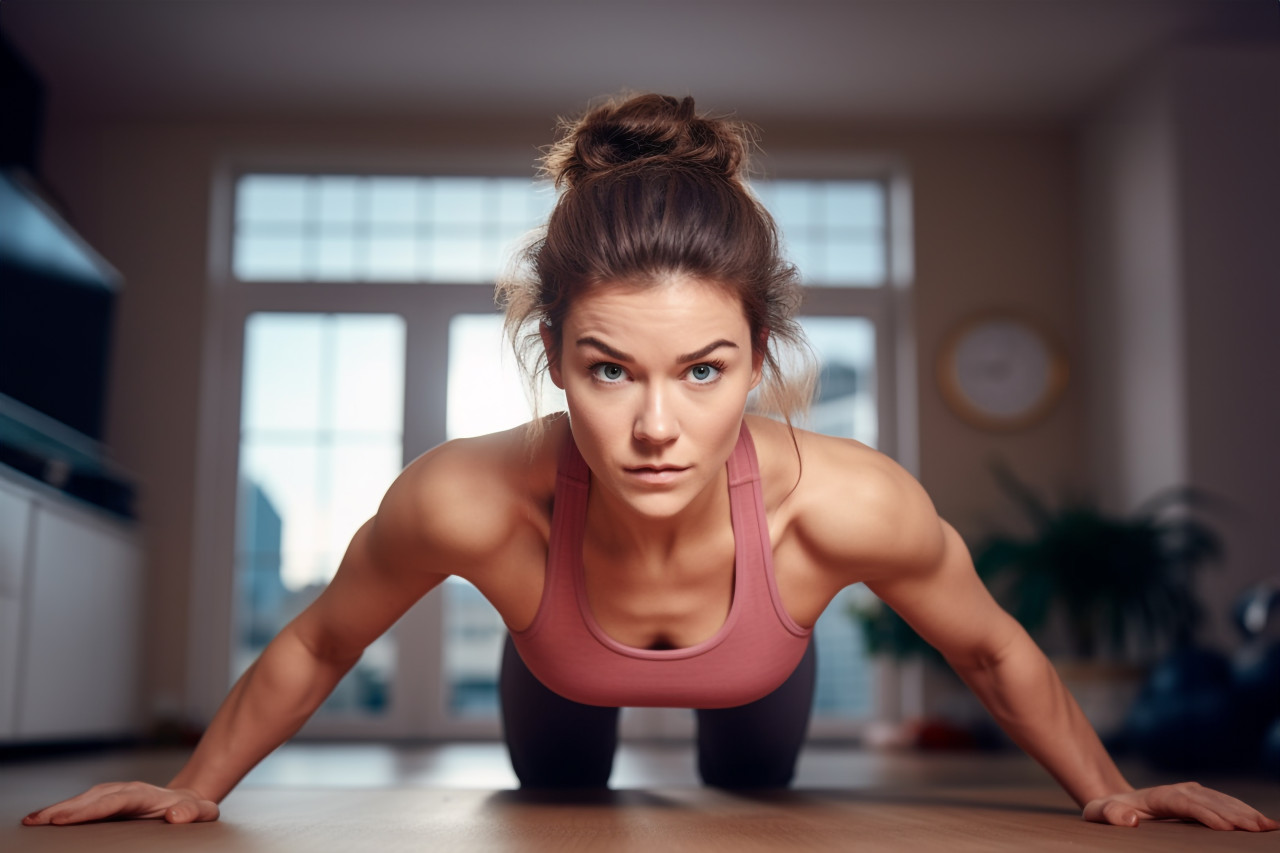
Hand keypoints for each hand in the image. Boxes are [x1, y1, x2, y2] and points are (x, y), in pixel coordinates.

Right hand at [21, 781, 218, 825]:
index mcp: (146, 795)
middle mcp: (126, 791)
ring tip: (32, 821)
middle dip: (64, 809)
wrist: (189, 801)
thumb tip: (176, 816)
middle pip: (92, 799)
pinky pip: (82, 805)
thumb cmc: (194, 810)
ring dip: (57, 809)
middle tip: (38, 821)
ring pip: (83, 801)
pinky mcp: (107, 801)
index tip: (66, 820)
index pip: (115, 801)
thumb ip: (193, 813)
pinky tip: (42, 819)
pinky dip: (62, 811)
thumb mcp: (203, 812)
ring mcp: (115, 794)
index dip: (90, 810)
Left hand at [1083, 781, 1278, 830]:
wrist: (1113, 801)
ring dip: (1244, 812)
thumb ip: (1110, 814)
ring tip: (1267, 827)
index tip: (1226, 827)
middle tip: (1259, 829)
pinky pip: (1223, 804)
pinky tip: (1261, 822)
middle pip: (1209, 801)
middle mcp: (1176, 791)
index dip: (1205, 813)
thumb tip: (1130, 818)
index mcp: (1156, 796)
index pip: (1184, 803)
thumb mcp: (1098, 813)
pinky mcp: (1198, 799)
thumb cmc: (1106, 811)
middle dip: (1235, 814)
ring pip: (1220, 801)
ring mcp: (1188, 793)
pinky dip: (1243, 811)